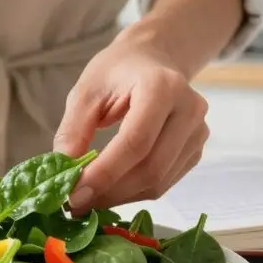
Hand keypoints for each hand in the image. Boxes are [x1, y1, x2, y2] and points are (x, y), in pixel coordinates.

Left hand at [53, 30, 209, 211]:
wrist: (152, 59)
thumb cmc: (117, 71)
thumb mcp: (85, 91)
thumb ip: (73, 131)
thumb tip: (64, 174)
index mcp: (162, 87)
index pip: (136, 142)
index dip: (105, 174)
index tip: (73, 194)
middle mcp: (189, 110)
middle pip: (151, 168)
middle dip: (110, 192)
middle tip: (74, 204)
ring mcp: (198, 131)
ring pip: (159, 182)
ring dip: (120, 197)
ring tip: (87, 199)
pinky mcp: (195, 149)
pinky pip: (165, 182)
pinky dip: (134, 193)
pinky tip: (109, 190)